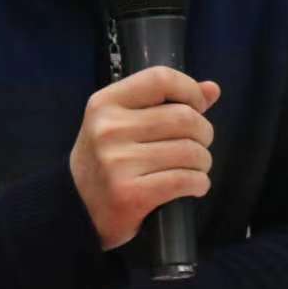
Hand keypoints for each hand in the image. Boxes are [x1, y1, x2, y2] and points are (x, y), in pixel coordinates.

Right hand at [70, 67, 220, 250]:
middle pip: (184, 118)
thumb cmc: (107, 160)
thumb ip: (165, 102)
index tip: (198, 107)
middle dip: (203, 133)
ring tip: (195, 168)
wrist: (75, 210)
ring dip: (203, 162)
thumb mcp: (123, 123)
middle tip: (198, 146)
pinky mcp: (130, 194)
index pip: (160, 78)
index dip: (189, 90)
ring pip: (190, 151)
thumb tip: (212, 89)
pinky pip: (185, 180)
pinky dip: (199, 184)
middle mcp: (109, 129)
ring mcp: (117, 162)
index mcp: (105, 103)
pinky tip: (194, 186)